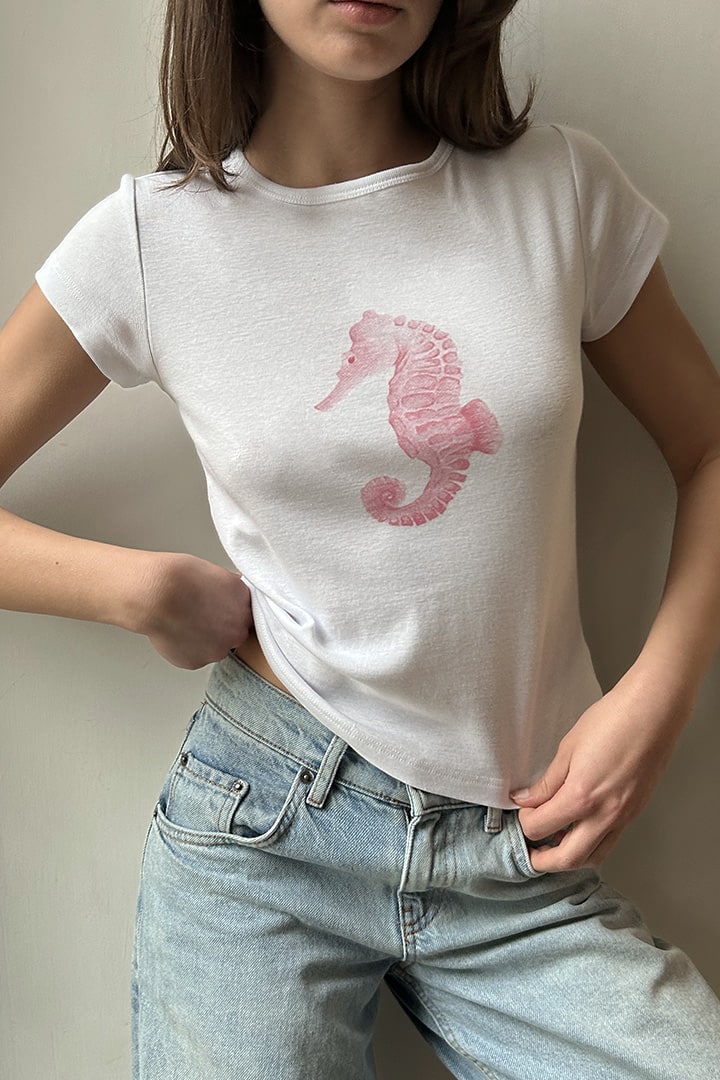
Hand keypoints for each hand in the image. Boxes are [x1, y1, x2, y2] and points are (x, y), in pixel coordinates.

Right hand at [136, 552, 252, 669]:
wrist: (157, 593)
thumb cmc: (181, 577)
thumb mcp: (217, 572)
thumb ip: (230, 588)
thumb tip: (231, 591)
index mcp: (245, 605)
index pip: (245, 614)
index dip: (229, 612)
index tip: (217, 609)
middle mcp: (237, 631)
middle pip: (233, 634)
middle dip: (220, 627)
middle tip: (199, 615)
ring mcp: (218, 650)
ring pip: (214, 648)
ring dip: (204, 640)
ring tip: (183, 623)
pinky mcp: (197, 662)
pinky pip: (194, 657)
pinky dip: (186, 649)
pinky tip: (175, 632)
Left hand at [510, 671, 694, 872]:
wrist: (652, 713)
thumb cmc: (611, 722)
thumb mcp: (568, 748)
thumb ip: (547, 782)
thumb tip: (526, 799)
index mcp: (581, 798)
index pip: (541, 828)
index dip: (525, 822)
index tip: (522, 810)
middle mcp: (604, 815)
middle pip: (567, 859)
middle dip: (543, 859)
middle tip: (531, 850)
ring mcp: (622, 817)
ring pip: (593, 857)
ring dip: (570, 858)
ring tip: (554, 842)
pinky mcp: (634, 812)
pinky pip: (610, 841)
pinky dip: (591, 844)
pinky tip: (580, 827)